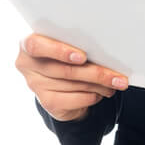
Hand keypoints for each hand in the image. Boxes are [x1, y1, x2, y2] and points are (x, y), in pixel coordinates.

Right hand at [14, 33, 129, 121]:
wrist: (57, 81)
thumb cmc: (64, 54)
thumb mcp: (65, 43)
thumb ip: (74, 42)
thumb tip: (103, 50)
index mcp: (28, 43)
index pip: (36, 46)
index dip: (59, 51)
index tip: (83, 57)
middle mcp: (27, 65)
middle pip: (64, 70)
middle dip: (95, 73)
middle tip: (117, 76)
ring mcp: (36, 85)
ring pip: (74, 85)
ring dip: (99, 85)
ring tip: (115, 82)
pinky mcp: (47, 102)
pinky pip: (76, 99)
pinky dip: (93, 96)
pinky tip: (102, 92)